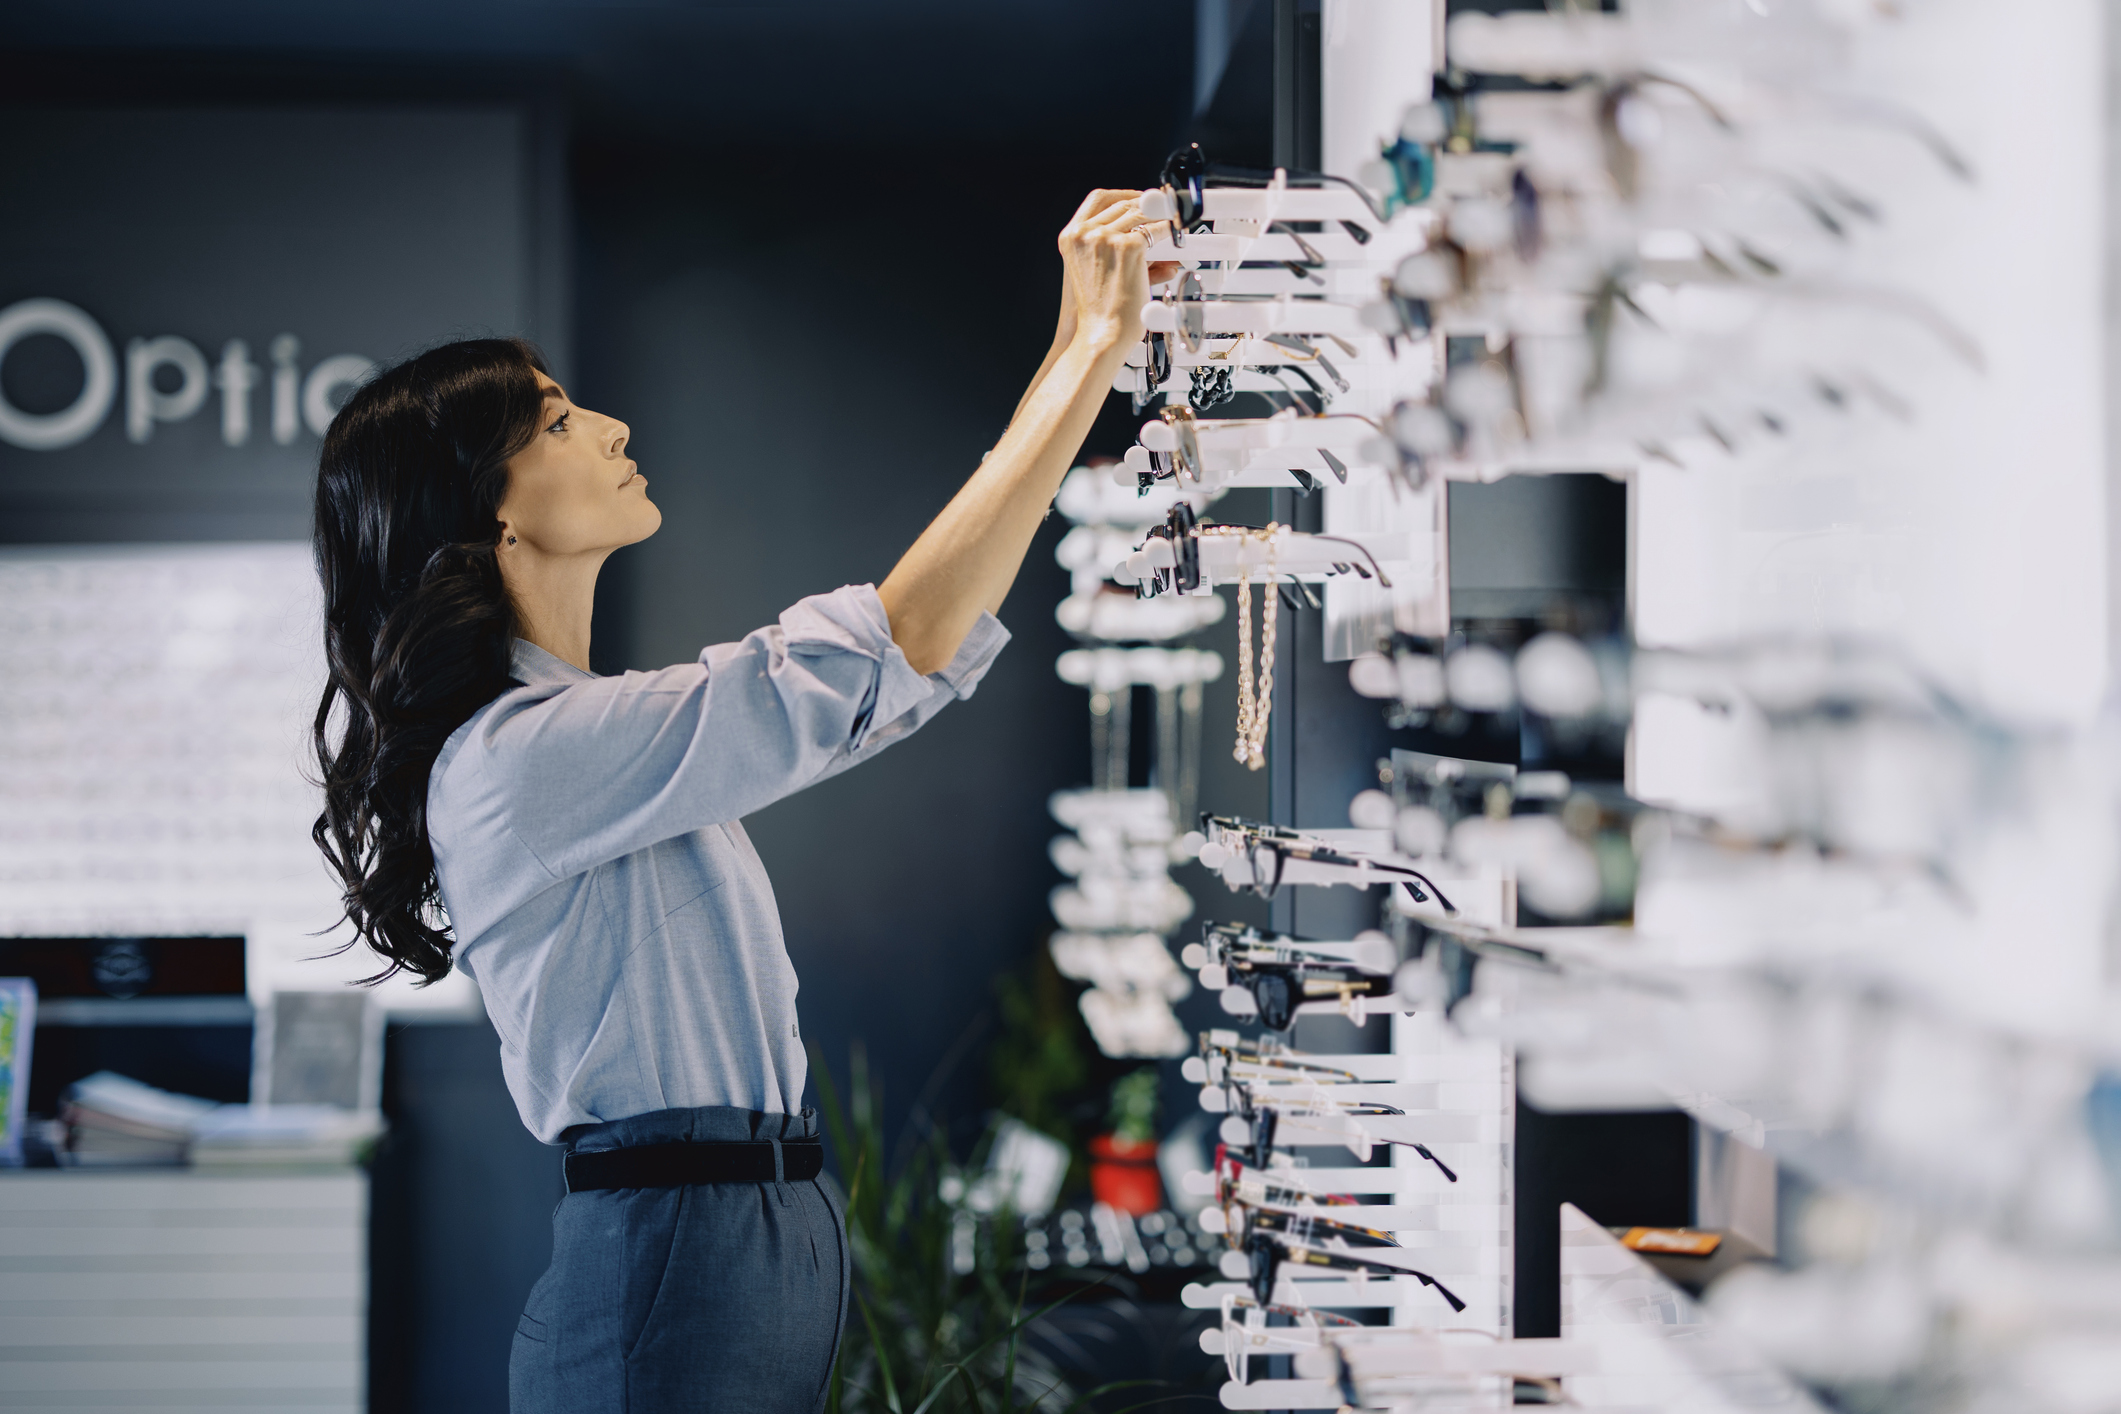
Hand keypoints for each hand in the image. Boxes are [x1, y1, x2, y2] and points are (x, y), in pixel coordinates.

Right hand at [1056, 189, 1175, 354]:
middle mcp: (1085, 233)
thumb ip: (1113, 251)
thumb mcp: (1093, 273)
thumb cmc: (1098, 312)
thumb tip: (1154, 245)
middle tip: (1163, 210)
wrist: (1100, 335)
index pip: (1097, 199)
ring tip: (1175, 219)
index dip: (1122, 195)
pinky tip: (1179, 234)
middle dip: (1146, 205)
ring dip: (1160, 215)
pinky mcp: (1129, 247)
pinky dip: (1170, 230)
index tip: (1139, 199)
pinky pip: (1156, 229)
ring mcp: (1106, 238)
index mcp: (1071, 237)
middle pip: (1122, 204)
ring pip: (1140, 213)